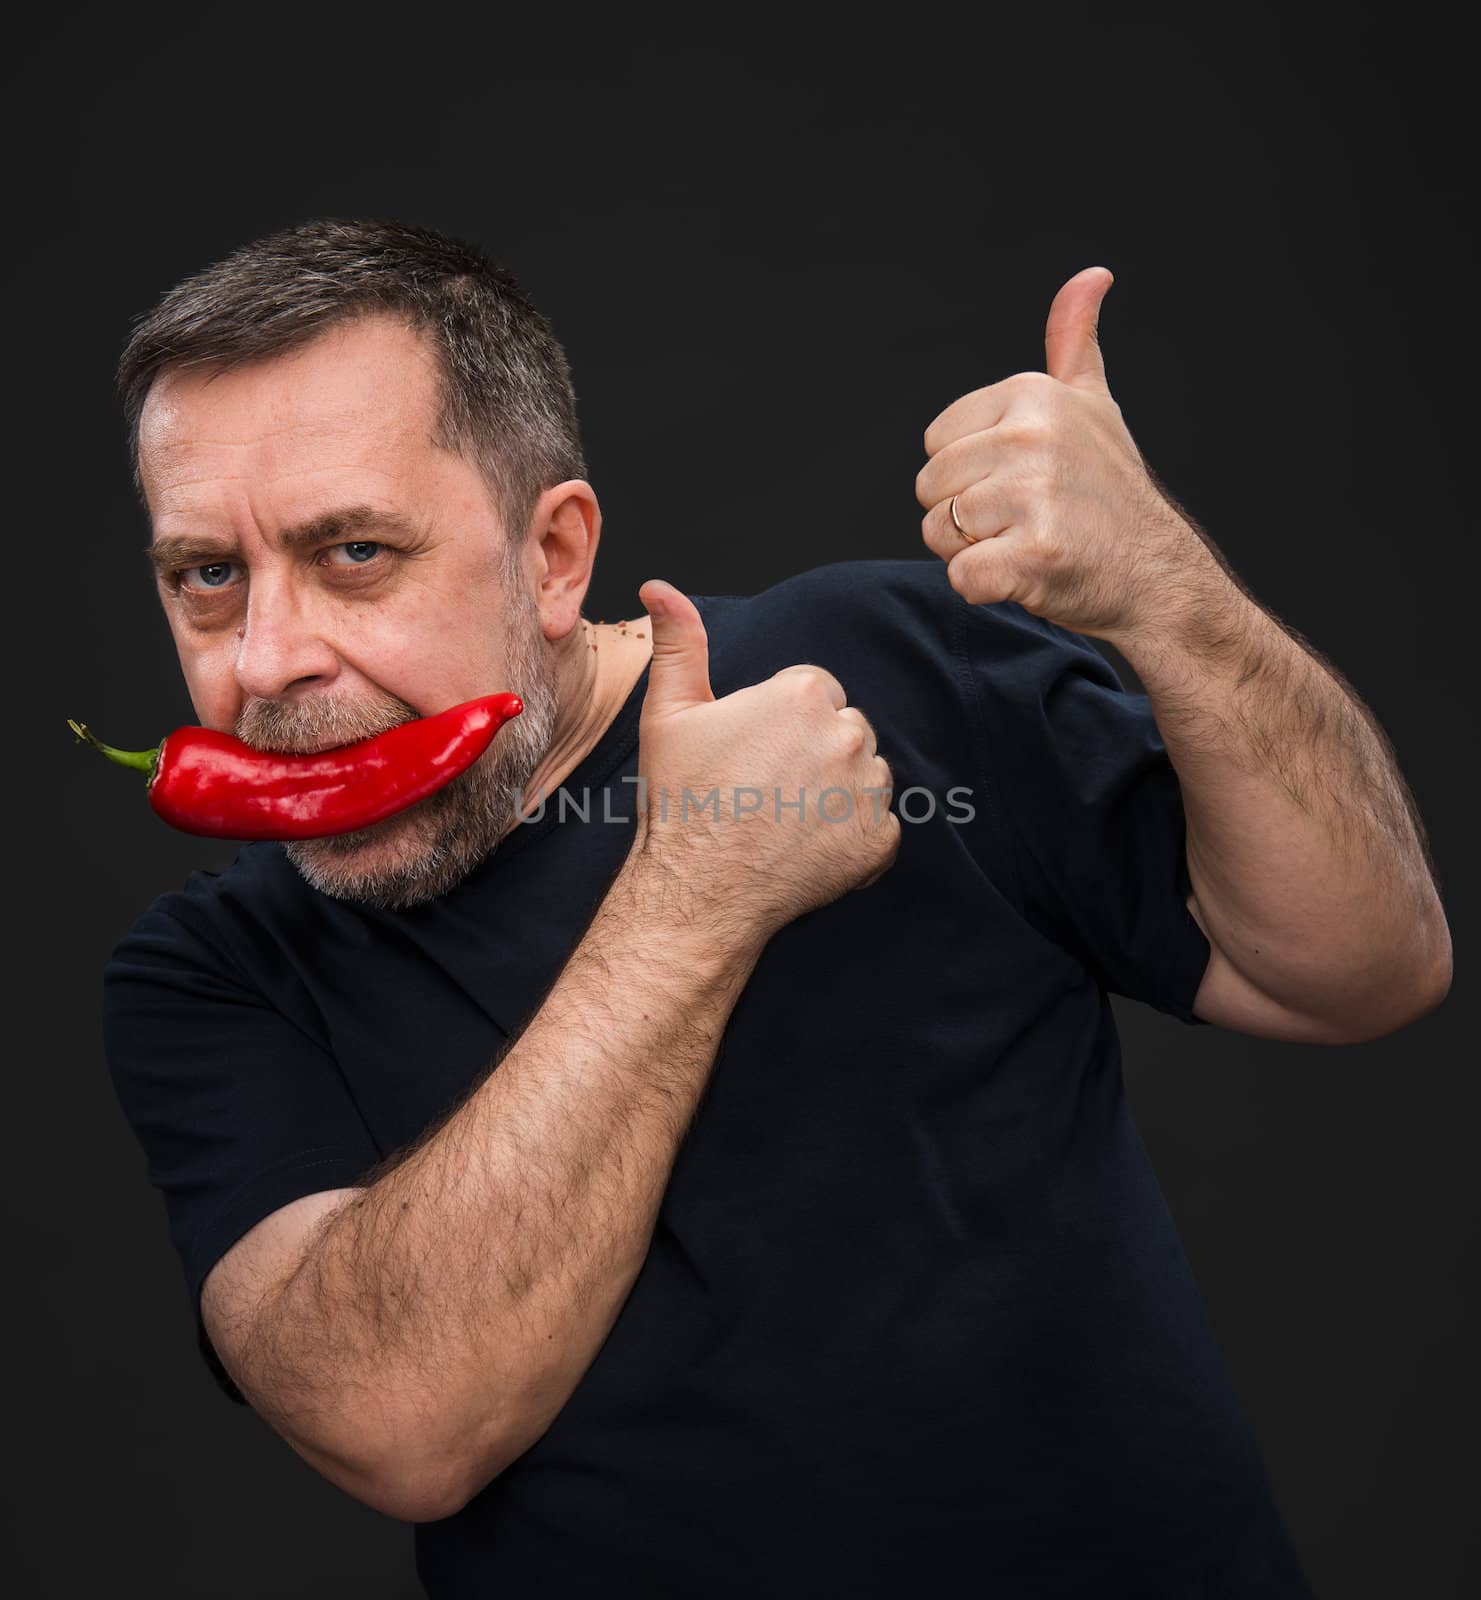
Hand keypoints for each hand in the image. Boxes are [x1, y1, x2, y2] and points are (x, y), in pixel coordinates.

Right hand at [629, 579, 900, 942]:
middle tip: (766, 787)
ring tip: (786, 818)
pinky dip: (852, 839)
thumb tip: (660, 587)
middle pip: (845, 729)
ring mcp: (868, 791)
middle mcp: (847, 734)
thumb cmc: (682, 800)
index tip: (753, 753)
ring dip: (838, 792)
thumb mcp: (670, 712)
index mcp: (805, 693)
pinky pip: (878, 827)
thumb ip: (679, 643)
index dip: (781, 723)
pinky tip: (808, 848)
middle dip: (815, 752)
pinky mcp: (880, 840)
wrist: (698, 888)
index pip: (815, 692)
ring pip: (866, 776)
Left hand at [914, 266, 1218, 642]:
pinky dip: (986, 589)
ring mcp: (1033, 496)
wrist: (1155, 574)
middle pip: (930, 488)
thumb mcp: (1093, 405)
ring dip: (974, 553)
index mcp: (1032, 395)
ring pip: (939, 532)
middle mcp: (1031, 437)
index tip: (1021, 482)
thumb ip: (1074, 344)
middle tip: (1024, 521)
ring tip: (1028, 544)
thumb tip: (1091, 276)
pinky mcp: (1032, 555)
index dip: (967, 474)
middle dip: (964, 517)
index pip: (935, 443)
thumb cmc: (1111, 494)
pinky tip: (1030, 576)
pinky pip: (962, 578)